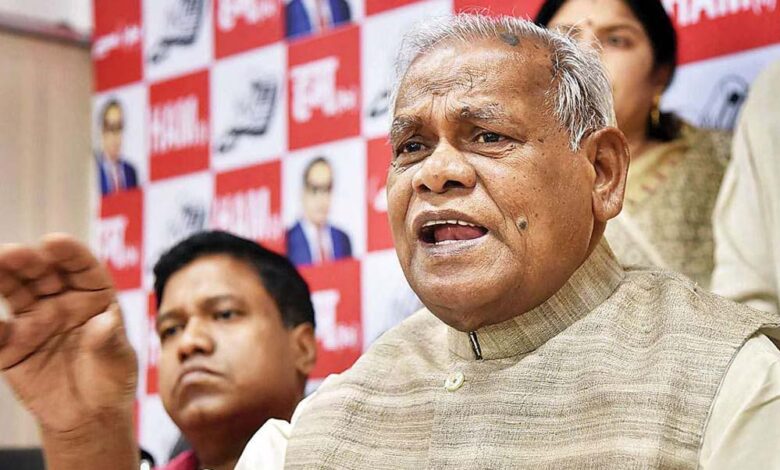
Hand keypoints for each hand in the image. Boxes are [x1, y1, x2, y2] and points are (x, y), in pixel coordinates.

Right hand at [0, 234, 136, 436]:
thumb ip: (109, 341)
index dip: (69, 253)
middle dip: (28, 260)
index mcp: (94, 296)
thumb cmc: (113, 380)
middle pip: (43, 273)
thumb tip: (105, 323)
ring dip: (1, 277)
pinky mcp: (11, 345)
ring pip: (14, 291)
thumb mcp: (119, 361)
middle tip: (13, 253)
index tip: (54, 242)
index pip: (82, 268)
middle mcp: (62, 301)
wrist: (89, 416)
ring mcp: (34, 320)